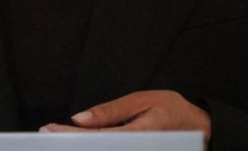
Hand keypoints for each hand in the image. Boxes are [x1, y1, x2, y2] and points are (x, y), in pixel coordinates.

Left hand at [40, 90, 210, 142]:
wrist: (199, 129)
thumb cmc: (173, 111)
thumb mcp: (143, 101)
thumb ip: (111, 111)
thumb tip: (80, 119)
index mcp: (138, 134)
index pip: (96, 137)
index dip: (70, 135)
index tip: (50, 129)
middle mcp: (136, 150)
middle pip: (96, 150)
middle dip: (70, 144)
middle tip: (48, 135)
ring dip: (81, 146)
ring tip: (60, 138)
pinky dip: (96, 147)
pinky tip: (83, 142)